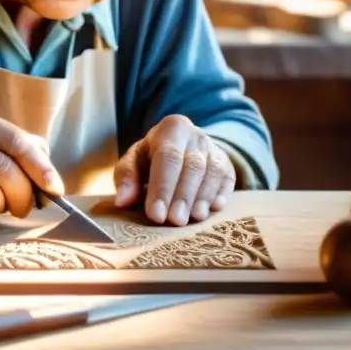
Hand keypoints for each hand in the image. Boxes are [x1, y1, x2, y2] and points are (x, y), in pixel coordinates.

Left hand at [112, 114, 234, 225]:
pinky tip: (213, 209)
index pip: (167, 156)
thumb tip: (122, 202)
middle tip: (175, 221)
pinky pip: (228, 178)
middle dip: (183, 195)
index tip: (155, 214)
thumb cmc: (152, 158)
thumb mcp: (134, 161)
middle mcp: (195, 135)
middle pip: (192, 166)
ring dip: (203, 197)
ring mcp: (214, 148)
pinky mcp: (227, 163)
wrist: (181, 147)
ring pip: (212, 172)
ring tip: (193, 218)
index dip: (162, 187)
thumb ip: (127, 178)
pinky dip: (221, 194)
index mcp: (171, 128)